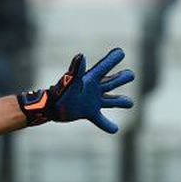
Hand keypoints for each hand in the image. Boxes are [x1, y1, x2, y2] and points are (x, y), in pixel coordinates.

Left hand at [18, 48, 134, 133]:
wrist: (50, 108)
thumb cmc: (60, 92)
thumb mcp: (71, 81)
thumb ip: (77, 70)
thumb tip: (81, 55)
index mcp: (91, 79)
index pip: (105, 66)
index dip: (113, 59)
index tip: (120, 52)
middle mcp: (95, 88)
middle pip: (114, 81)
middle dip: (123, 77)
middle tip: (130, 75)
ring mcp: (94, 101)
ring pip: (113, 100)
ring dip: (122, 101)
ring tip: (130, 103)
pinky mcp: (90, 112)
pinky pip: (101, 120)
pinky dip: (108, 125)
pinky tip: (115, 129)